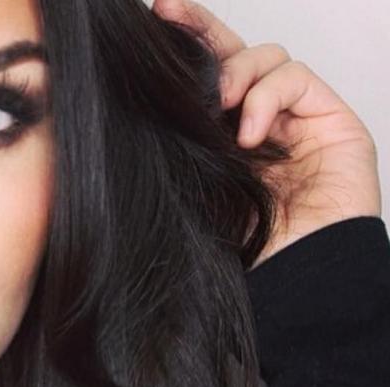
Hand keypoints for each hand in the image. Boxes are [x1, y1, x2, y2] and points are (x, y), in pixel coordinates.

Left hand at [152, 0, 381, 268]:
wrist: (297, 278)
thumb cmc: (248, 250)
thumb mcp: (195, 194)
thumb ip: (182, 152)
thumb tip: (138, 116)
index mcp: (222, 145)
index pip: (202, 86)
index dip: (181, 50)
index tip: (148, 25)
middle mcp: (257, 126)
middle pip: (232, 57)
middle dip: (200, 30)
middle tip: (166, 12)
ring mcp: (294, 122)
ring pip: (266, 59)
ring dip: (235, 73)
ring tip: (216, 106)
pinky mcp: (329, 120)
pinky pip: (295, 80)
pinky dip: (268, 96)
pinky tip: (249, 132)